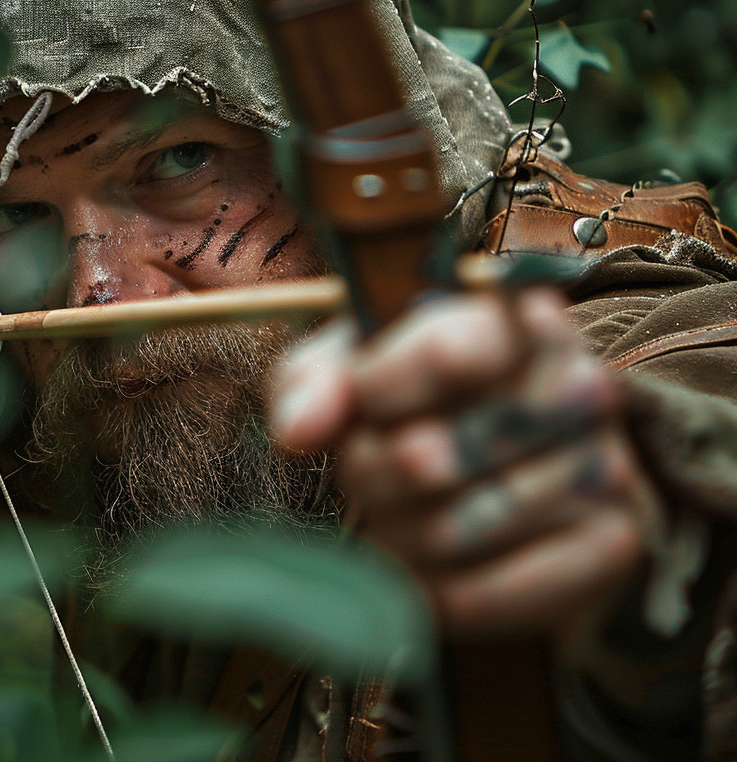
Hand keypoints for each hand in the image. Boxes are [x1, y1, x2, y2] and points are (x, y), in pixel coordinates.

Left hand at [270, 288, 658, 639]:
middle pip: (423, 458)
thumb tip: (300, 430)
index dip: (375, 390)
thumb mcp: (351, 369)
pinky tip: (432, 570)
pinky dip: (441, 594)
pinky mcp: (613, 543)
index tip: (362, 401)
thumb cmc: (412, 402)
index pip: (442, 351)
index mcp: (511, 319)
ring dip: (398, 536)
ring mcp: (603, 464)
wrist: (507, 464)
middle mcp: (575, 382)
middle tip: (371, 472)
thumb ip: (313, 382)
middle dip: (369, 476)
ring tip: (400, 517)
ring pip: (449, 531)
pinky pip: (495, 592)